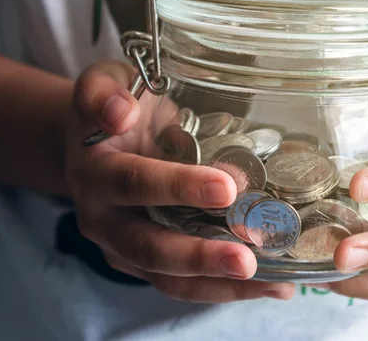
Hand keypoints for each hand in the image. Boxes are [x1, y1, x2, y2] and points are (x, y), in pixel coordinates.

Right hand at [64, 60, 294, 301]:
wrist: (98, 137)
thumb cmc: (116, 103)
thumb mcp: (105, 80)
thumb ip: (103, 91)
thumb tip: (120, 114)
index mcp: (94, 172)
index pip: (133, 183)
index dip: (176, 187)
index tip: (226, 188)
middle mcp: (103, 218)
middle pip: (147, 246)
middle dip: (198, 256)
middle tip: (247, 258)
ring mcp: (123, 247)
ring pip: (168, 278)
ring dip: (218, 284)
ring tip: (271, 283)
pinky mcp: (147, 263)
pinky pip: (184, 283)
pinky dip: (225, 288)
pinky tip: (273, 284)